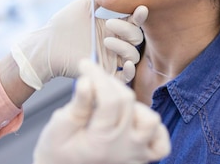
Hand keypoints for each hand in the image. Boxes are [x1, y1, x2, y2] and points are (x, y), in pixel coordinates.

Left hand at [11, 0, 145, 89]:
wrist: (47, 45)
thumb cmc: (62, 25)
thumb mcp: (82, 6)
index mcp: (111, 27)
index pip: (133, 22)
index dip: (140, 16)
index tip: (140, 9)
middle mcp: (114, 43)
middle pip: (136, 39)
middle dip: (128, 30)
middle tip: (108, 23)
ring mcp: (110, 59)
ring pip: (133, 56)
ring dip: (125, 48)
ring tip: (106, 42)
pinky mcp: (103, 72)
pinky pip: (124, 78)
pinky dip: (129, 72)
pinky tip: (124, 64)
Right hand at [33, 59, 170, 163]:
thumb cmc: (58, 150)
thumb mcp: (59, 127)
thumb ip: (78, 105)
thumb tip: (88, 81)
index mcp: (101, 141)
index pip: (109, 100)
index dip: (97, 75)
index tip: (85, 64)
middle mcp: (124, 149)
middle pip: (128, 102)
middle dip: (109, 83)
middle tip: (92, 79)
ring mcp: (136, 154)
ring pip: (150, 120)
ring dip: (133, 105)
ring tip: (111, 103)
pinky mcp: (143, 157)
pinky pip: (161, 141)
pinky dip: (152, 128)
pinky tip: (134, 119)